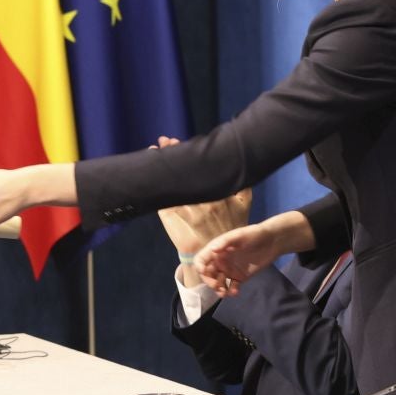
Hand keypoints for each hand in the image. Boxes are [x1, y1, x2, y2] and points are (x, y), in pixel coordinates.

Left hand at [153, 138, 250, 255]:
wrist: (218, 253)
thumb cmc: (232, 225)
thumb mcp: (244, 203)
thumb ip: (243, 184)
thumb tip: (239, 161)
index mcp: (220, 194)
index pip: (204, 168)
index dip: (191, 153)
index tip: (178, 141)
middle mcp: (206, 201)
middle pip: (188, 173)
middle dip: (175, 154)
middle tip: (164, 141)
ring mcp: (192, 211)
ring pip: (176, 185)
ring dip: (165, 169)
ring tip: (156, 152)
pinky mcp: (179, 220)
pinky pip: (166, 203)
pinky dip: (159, 190)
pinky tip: (151, 177)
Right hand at [194, 221, 285, 296]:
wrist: (272, 242)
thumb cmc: (254, 235)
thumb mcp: (239, 235)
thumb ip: (225, 242)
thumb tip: (212, 249)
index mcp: (217, 250)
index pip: (201, 259)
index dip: (199, 266)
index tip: (203, 272)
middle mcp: (220, 261)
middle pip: (207, 274)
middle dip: (209, 281)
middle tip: (217, 286)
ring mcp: (230, 270)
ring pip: (217, 283)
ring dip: (218, 289)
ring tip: (225, 293)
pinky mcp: (240, 277)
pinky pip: (231, 287)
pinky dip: (231, 291)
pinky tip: (235, 292)